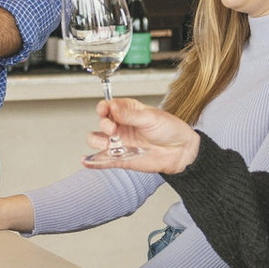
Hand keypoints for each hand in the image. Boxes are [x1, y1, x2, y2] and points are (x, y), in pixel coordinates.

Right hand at [83, 98, 201, 174]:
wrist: (182, 151)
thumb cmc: (171, 130)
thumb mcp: (151, 117)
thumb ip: (130, 114)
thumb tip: (112, 107)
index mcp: (128, 111)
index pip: (108, 106)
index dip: (103, 107)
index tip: (104, 110)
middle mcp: (121, 126)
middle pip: (101, 124)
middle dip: (103, 124)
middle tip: (112, 128)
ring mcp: (120, 143)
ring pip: (97, 141)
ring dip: (97, 141)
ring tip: (108, 143)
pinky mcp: (122, 159)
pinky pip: (104, 160)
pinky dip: (93, 161)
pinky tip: (87, 161)